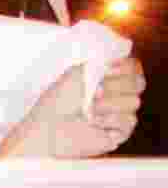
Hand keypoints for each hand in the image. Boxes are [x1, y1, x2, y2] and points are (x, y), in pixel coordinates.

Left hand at [0, 57, 144, 158]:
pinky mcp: (118, 132)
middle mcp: (116, 95)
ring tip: (89, 110)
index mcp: (107, 79)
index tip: (108, 69)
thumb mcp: (77, 73)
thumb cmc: (58, 101)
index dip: (125, 67)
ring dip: (109, 104)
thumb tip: (121, 54)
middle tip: (95, 92)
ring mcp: (118, 114)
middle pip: (138, 83)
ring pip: (134, 102)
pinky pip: (129, 121)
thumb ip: (101, 61)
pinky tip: (94, 122)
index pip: (133, 67)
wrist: (48, 128)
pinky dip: (110, 120)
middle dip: (115, 86)